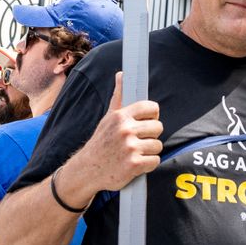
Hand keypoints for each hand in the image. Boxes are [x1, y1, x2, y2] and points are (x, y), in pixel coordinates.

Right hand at [63, 72, 162, 199]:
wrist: (87, 170)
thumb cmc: (101, 142)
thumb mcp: (108, 117)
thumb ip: (119, 96)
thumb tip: (122, 74)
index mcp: (120, 116)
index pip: (152, 108)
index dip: (152, 116)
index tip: (146, 122)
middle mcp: (125, 130)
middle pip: (158, 127)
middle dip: (151, 135)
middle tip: (139, 140)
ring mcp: (130, 148)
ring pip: (158, 145)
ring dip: (150, 151)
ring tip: (136, 152)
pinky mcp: (134, 165)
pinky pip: (155, 160)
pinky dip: (148, 164)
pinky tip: (136, 163)